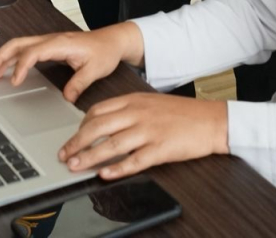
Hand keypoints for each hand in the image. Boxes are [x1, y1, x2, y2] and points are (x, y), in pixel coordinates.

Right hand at [0, 23, 144, 101]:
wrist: (113, 40)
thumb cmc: (105, 51)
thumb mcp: (96, 69)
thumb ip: (79, 83)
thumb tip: (66, 98)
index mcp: (60, 43)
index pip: (33, 52)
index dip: (21, 66)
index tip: (14, 82)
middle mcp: (52, 40)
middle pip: (19, 44)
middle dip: (1, 57)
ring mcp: (49, 42)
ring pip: (20, 45)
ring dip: (3, 57)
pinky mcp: (50, 46)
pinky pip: (26, 49)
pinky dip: (13, 58)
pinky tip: (7, 69)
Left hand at [58, 93, 227, 179]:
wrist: (211, 120)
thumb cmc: (182, 113)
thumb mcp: (151, 103)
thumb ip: (128, 110)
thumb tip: (103, 123)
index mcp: (134, 100)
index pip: (97, 111)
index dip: (80, 126)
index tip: (72, 138)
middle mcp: (138, 114)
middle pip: (98, 127)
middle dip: (76, 143)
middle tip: (64, 155)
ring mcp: (149, 131)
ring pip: (111, 145)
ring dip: (89, 157)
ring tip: (75, 166)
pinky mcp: (160, 149)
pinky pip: (134, 161)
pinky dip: (117, 169)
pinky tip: (105, 174)